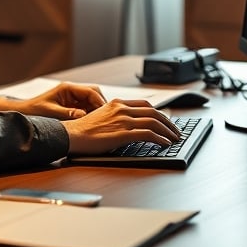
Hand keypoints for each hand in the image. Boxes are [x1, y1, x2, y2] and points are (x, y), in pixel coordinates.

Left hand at [0, 81, 106, 119]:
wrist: (26, 112)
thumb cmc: (35, 110)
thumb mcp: (51, 112)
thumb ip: (68, 113)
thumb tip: (83, 115)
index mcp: (68, 88)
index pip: (91, 91)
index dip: (100, 101)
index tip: (106, 112)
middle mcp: (73, 91)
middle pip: (95, 94)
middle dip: (102, 105)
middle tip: (108, 118)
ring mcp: (74, 98)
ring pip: (93, 101)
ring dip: (98, 110)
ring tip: (103, 122)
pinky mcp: (73, 105)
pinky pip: (88, 108)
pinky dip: (93, 115)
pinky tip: (95, 124)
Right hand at [64, 98, 181, 155]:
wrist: (71, 135)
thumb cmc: (83, 130)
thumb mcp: (102, 117)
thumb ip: (116, 118)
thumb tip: (130, 127)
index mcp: (117, 103)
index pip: (145, 105)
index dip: (158, 113)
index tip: (166, 121)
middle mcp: (122, 109)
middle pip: (153, 112)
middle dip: (168, 122)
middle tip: (176, 131)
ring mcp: (123, 120)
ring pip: (154, 122)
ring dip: (168, 131)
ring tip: (174, 138)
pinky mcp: (123, 133)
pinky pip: (147, 134)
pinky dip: (159, 138)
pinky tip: (164, 143)